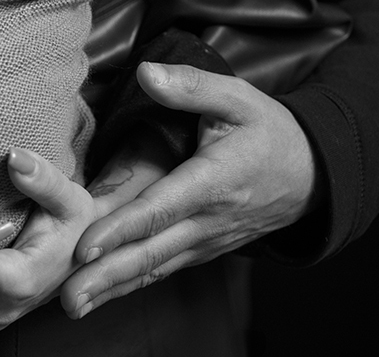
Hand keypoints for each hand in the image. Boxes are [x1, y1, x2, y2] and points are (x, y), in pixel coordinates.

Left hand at [60, 62, 317, 318]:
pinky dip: (131, 284)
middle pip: (152, 252)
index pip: (161, 209)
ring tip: (73, 306)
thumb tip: (146, 72)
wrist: (312, 174)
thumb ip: (190, 86)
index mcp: (215, 181)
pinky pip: (164, 269)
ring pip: (155, 269)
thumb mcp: (237, 97)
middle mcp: (210, 220)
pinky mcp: (204, 249)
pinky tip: (101, 294)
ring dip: (112, 288)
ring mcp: (207, 241)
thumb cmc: (268, 130)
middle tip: (66, 296)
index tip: (86, 245)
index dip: (122, 228)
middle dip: (106, 275)